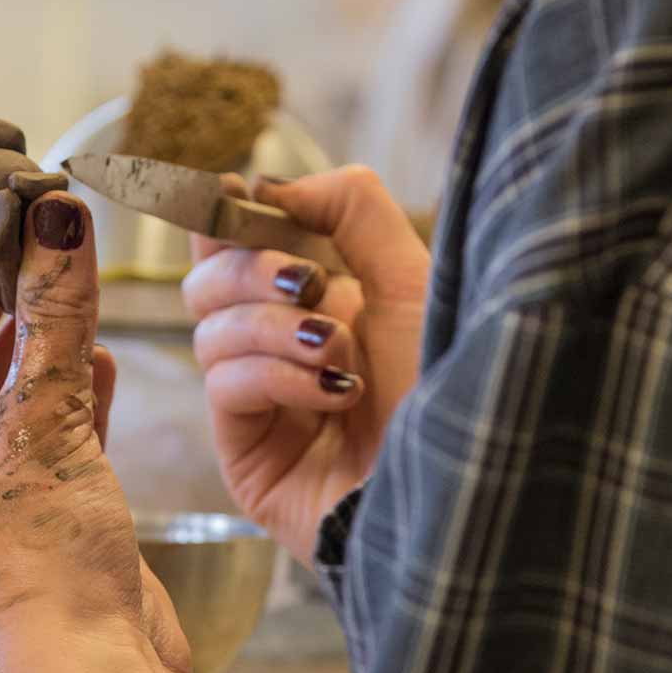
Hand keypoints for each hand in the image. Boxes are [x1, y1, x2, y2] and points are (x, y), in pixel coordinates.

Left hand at [0, 191, 195, 672]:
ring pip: (12, 372)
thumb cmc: (39, 569)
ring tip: (70, 266)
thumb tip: (55, 219)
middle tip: (25, 213)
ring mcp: (2, 471)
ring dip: (40, 321)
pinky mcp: (54, 493)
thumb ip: (56, 321)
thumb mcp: (41, 426)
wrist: (90, 666)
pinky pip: (58, 416)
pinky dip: (78, 378)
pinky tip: (102, 353)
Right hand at [183, 166, 430, 563]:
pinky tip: (331, 392)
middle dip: (251, 267)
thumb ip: (349, 209)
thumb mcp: (411, 278)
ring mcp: (262, 403)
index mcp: (324, 303)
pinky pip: (223, 383)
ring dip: (274, 326)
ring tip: (338, 351)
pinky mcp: (246, 453)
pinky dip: (274, 375)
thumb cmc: (448, 385)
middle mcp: (284, 348)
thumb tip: (267, 186)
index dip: (225, 216)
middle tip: (308, 279)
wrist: (463, 486)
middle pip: (208, 279)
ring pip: (208, 328)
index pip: (238, 245)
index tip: (230, 192)